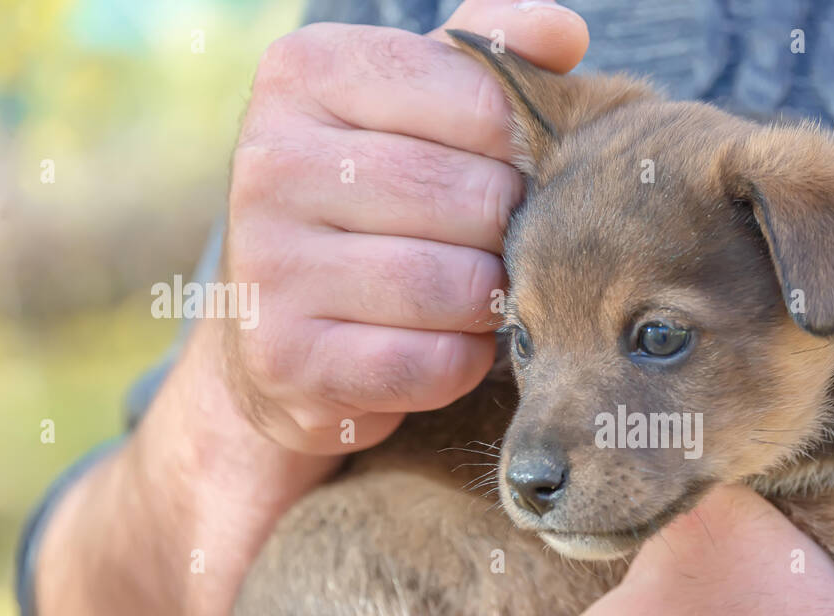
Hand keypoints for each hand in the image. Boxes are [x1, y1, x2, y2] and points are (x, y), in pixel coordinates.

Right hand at [223, 0, 588, 452]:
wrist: (277, 335)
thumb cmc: (375, 206)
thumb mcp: (416, 112)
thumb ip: (485, 63)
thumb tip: (564, 33)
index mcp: (305, 72)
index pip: (484, 104)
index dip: (523, 155)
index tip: (507, 176)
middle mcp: (270, 159)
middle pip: (477, 198)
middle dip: (507, 235)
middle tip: (489, 250)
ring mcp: (269, 264)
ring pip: (459, 286)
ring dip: (488, 304)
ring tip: (467, 298)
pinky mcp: (288, 359)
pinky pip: (436, 361)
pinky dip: (460, 363)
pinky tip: (437, 346)